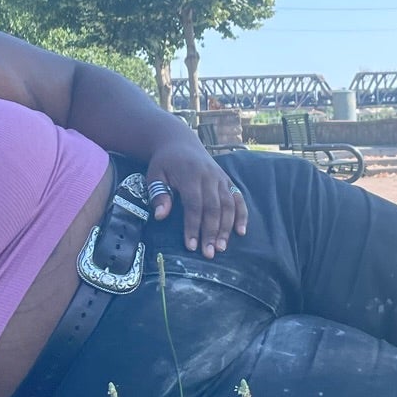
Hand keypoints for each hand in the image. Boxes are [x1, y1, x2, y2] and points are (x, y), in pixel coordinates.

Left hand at [143, 133, 247, 257]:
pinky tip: (241, 231)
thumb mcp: (154, 175)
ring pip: (228, 205)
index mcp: (190, 175)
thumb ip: (158, 194)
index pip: (194, 204)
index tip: (191, 246)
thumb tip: (160, 216)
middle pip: (213, 207)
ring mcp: (220, 178)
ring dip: (226, 228)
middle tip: (209, 253)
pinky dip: (242, 215)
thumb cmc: (165, 163)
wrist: (180, 143)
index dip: (193, 226)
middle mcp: (209, 176)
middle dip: (211, 232)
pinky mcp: (228, 180)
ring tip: (221, 247)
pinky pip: (238, 198)